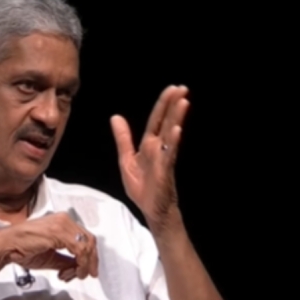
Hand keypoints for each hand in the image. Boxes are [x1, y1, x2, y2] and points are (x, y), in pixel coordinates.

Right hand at [0, 212, 98, 285]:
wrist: (7, 246)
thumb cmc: (24, 250)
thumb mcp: (52, 257)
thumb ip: (67, 260)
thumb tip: (80, 268)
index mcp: (63, 222)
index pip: (85, 238)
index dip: (90, 256)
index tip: (87, 271)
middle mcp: (65, 219)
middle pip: (90, 240)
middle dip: (90, 261)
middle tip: (86, 276)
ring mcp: (62, 224)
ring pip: (86, 246)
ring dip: (83, 265)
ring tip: (71, 276)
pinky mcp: (58, 232)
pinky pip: (79, 249)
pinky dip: (79, 263)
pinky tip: (70, 272)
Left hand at [110, 85, 189, 225]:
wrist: (151, 210)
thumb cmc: (143, 187)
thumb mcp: (127, 159)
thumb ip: (123, 139)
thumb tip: (116, 117)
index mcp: (149, 145)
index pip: (157, 120)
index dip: (163, 104)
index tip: (173, 88)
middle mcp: (159, 149)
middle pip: (167, 123)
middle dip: (174, 105)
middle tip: (182, 88)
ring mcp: (164, 159)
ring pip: (171, 135)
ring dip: (176, 119)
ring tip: (183, 102)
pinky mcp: (165, 172)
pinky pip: (169, 155)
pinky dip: (172, 143)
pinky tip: (176, 131)